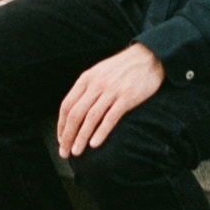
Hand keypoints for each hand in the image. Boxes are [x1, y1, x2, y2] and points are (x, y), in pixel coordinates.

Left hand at [57, 43, 164, 157]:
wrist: (148, 57)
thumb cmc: (122, 68)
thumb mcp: (99, 72)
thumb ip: (87, 88)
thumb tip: (74, 110)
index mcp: (87, 78)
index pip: (67, 105)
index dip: (61, 125)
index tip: (61, 139)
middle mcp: (96, 84)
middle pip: (75, 114)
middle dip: (67, 135)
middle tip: (64, 152)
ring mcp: (111, 91)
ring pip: (90, 118)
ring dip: (81, 137)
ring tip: (76, 152)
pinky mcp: (127, 97)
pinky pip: (110, 118)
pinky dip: (100, 132)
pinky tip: (94, 144)